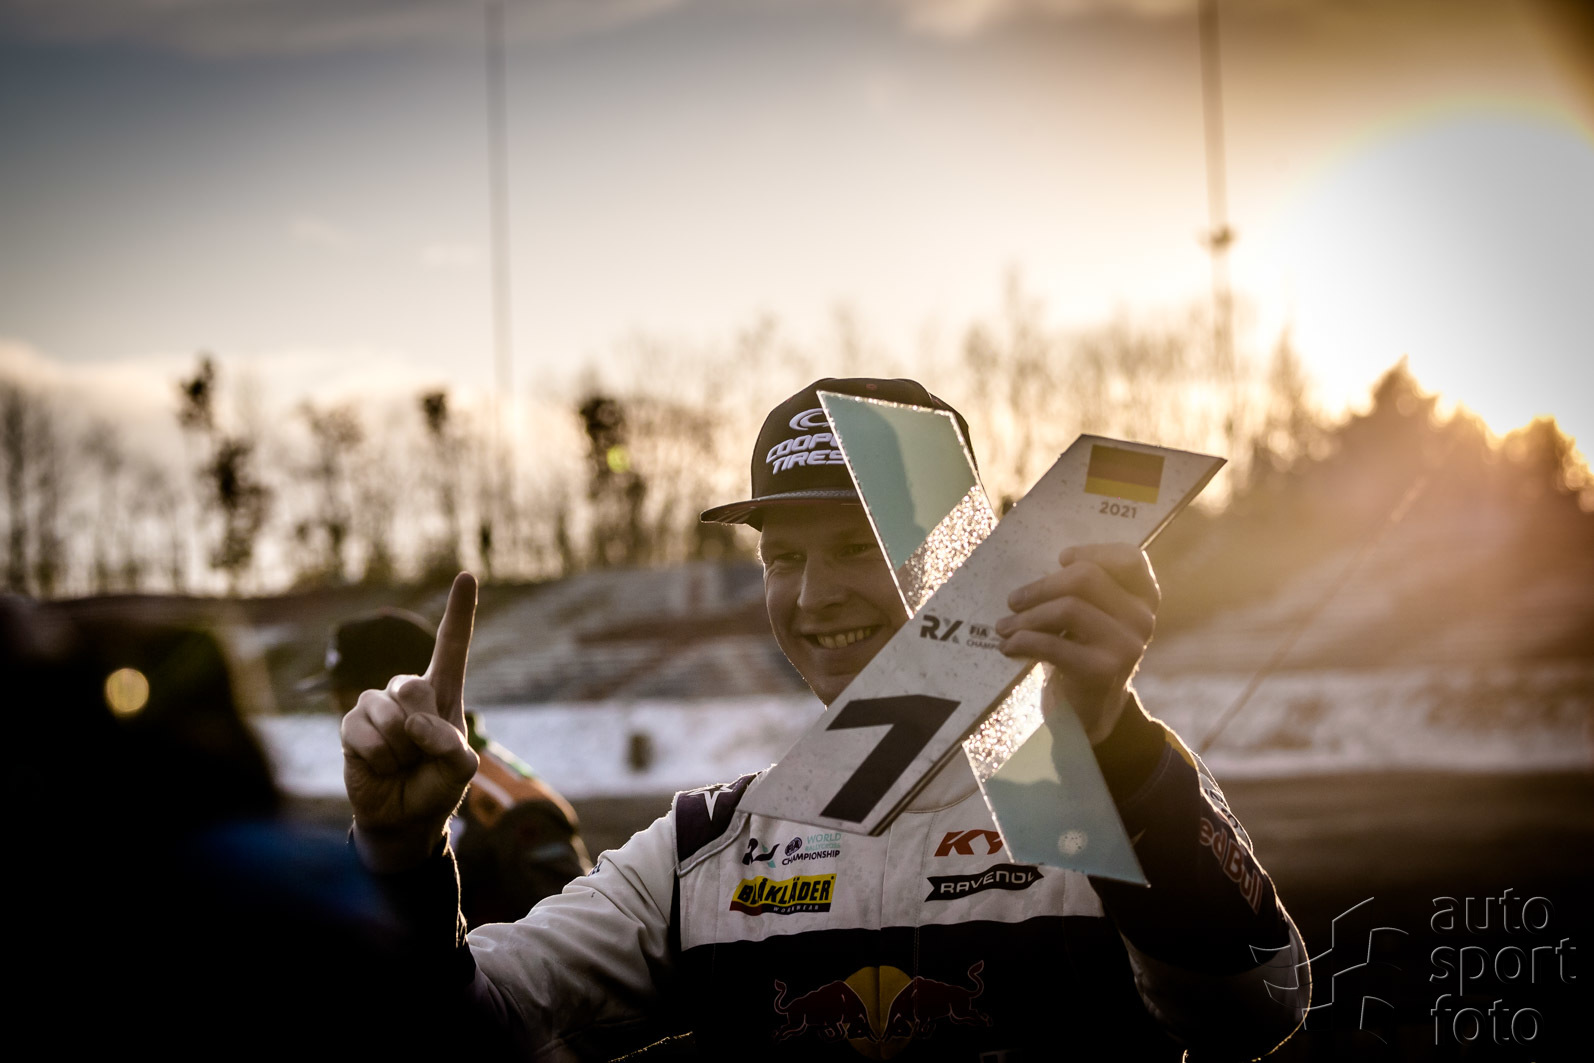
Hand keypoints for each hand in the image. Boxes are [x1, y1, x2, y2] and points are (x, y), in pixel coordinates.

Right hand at [341, 572, 480, 871]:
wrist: (403, 818)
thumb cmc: (435, 787)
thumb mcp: (460, 770)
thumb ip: (451, 746)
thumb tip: (415, 724)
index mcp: (443, 693)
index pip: (451, 646)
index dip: (460, 612)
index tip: (468, 575)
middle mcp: (408, 692)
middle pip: (415, 686)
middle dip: (424, 728)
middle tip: (421, 754)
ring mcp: (376, 705)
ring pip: (390, 712)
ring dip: (401, 748)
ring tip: (401, 763)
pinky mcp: (351, 725)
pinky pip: (364, 733)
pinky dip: (379, 757)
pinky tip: (380, 766)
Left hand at [994, 543, 1158, 743]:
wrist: (1092, 711)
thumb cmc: (1085, 652)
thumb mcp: (1093, 616)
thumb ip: (1082, 591)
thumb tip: (1036, 572)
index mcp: (1144, 598)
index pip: (1129, 558)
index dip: (1093, 552)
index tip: (1061, 559)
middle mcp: (1142, 618)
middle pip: (1087, 577)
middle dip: (1041, 586)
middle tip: (1013, 600)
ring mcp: (1126, 645)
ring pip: (1068, 608)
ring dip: (1026, 617)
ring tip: (1003, 627)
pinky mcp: (1102, 670)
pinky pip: (1053, 644)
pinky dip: (1023, 641)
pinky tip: (1008, 647)